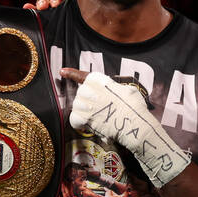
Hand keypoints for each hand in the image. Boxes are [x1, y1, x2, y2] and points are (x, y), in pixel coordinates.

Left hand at [60, 68, 190, 188]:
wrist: (135, 124)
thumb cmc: (135, 108)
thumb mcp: (128, 89)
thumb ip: (115, 88)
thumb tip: (114, 91)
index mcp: (99, 79)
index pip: (82, 76)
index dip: (71, 73)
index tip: (62, 72)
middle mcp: (89, 89)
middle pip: (80, 94)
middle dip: (87, 101)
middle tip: (100, 109)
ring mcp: (85, 103)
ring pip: (76, 106)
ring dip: (84, 112)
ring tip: (98, 117)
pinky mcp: (83, 118)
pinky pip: (74, 119)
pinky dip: (81, 124)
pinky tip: (90, 124)